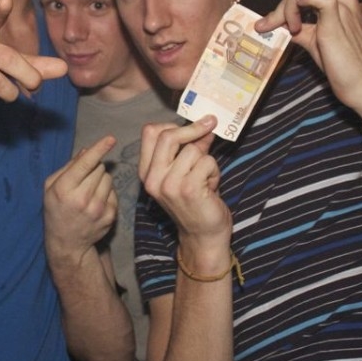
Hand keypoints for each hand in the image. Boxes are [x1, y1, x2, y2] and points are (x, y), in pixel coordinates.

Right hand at [44, 135, 117, 259]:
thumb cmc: (56, 209)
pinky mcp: (110, 216)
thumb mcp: (51, 186)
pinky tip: (96, 202)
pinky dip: (106, 193)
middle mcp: (82, 198)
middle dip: (94, 169)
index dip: (99, 148)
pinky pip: (114, 192)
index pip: (86, 163)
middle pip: (100, 168)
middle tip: (84, 181)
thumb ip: (68, 167)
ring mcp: (98, 208)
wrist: (67, 242)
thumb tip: (87, 151)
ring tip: (89, 192)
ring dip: (101, 180)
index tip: (111, 138)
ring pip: (109, 179)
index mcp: (65, 188)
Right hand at [138, 117, 231, 246]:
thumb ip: (188, 149)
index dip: (173, 125)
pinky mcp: (188, 189)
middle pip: (168, 136)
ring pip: (193, 149)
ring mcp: (169, 185)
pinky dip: (214, 171)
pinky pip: (207, 162)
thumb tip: (204, 125)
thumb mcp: (184, 173)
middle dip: (193, 129)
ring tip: (206, 178)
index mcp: (147, 172)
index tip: (193, 124)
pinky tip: (210, 187)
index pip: (150, 133)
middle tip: (211, 125)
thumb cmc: (196, 203)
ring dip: (206, 160)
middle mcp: (153, 179)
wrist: (202, 236)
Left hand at [255, 0, 361, 123]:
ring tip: (292, 30)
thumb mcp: (316, 40)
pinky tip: (296, 29)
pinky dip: (293, 10)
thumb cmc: (344, 64)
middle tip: (280, 24)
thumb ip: (300, 27)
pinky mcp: (335, 13)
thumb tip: (277, 23)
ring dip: (285, 8)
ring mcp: (340, 2)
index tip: (278, 21)